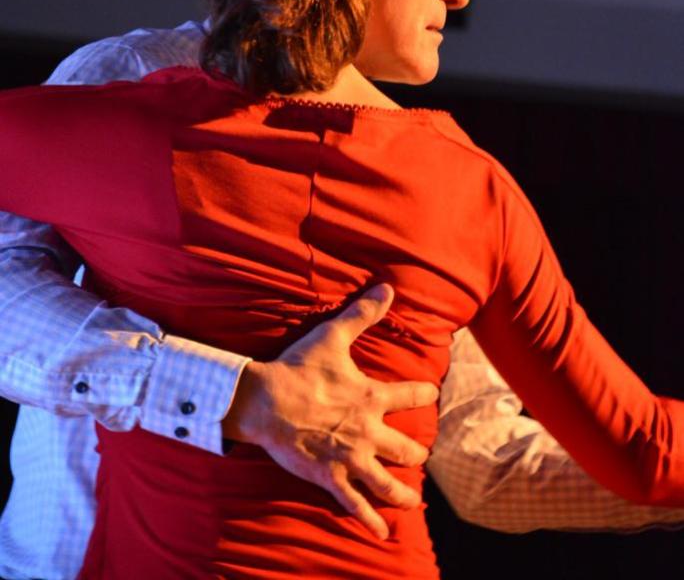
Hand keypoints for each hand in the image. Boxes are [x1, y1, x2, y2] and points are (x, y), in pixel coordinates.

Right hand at [222, 283, 437, 539]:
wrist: (266, 401)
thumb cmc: (299, 367)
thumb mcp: (333, 336)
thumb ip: (363, 313)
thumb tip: (388, 287)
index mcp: (371, 396)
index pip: (411, 396)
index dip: (424, 395)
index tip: (431, 396)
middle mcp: (368, 431)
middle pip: (405, 448)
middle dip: (415, 452)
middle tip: (418, 454)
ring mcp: (351, 457)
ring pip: (387, 483)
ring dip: (403, 494)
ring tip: (412, 501)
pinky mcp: (331, 477)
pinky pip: (355, 505)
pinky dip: (370, 522)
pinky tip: (382, 535)